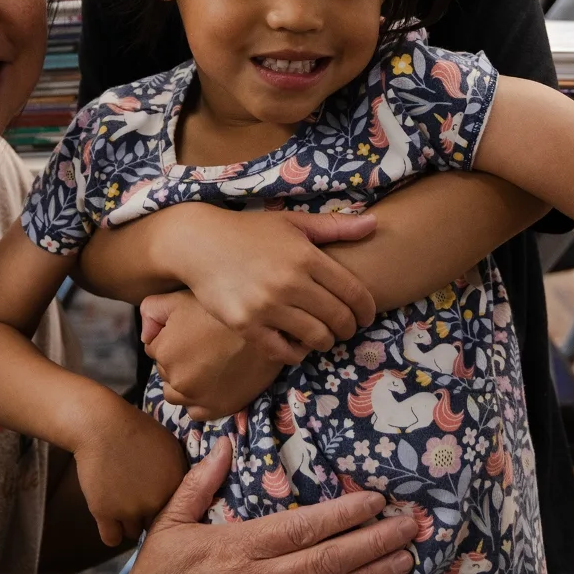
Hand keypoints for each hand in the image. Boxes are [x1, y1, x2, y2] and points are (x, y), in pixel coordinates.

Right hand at [73, 402, 187, 546]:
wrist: (102, 426)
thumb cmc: (136, 429)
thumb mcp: (170, 445)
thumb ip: (179, 471)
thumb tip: (187, 487)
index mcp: (174, 485)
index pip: (178, 512)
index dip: (167, 507)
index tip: (157, 500)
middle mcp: (155, 502)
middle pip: (156, 524)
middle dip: (147, 515)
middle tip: (137, 500)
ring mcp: (129, 510)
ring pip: (133, 532)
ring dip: (128, 522)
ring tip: (121, 504)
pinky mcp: (105, 513)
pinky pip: (111, 539)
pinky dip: (111, 530)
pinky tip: (110, 518)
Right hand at [134, 437, 415, 573]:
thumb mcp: (168, 526)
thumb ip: (198, 486)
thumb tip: (223, 446)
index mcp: (239, 548)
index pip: (300, 529)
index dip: (340, 516)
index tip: (374, 500)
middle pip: (326, 561)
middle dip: (371, 543)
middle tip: (409, 527)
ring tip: (405, 557)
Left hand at [144, 293, 284, 421]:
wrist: (267, 327)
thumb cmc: (222, 310)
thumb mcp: (179, 298)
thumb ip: (151, 311)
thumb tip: (146, 336)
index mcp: (164, 351)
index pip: (155, 349)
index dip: (171, 339)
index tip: (191, 332)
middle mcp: (176, 379)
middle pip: (166, 373)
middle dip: (178, 361)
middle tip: (203, 347)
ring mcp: (197, 397)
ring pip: (178, 395)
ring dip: (186, 383)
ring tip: (207, 366)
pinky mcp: (217, 409)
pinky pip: (196, 412)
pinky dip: (200, 401)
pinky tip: (213, 382)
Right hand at [178, 210, 379, 362]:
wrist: (199, 244)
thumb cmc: (249, 232)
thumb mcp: (293, 222)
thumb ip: (334, 226)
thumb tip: (374, 224)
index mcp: (306, 256)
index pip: (353, 293)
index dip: (366, 309)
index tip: (365, 315)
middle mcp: (290, 282)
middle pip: (338, 318)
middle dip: (348, 327)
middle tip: (345, 328)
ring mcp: (267, 306)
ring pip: (316, 338)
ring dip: (325, 341)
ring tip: (322, 335)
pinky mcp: (246, 325)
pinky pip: (284, 351)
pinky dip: (296, 352)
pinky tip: (296, 343)